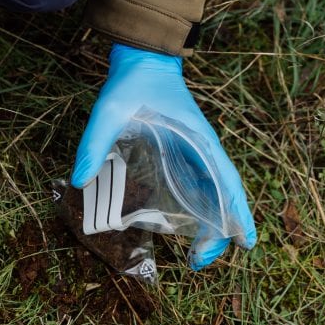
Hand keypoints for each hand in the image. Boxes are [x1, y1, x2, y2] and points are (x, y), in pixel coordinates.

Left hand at [72, 43, 256, 268]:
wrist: (142, 61)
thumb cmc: (131, 84)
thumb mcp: (108, 110)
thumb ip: (94, 143)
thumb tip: (79, 179)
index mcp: (198, 139)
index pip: (226, 180)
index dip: (238, 212)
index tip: (245, 242)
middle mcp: (203, 149)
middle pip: (224, 195)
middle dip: (221, 230)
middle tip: (199, 263)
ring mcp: (196, 152)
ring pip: (214, 194)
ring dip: (212, 224)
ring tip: (196, 257)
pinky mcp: (184, 154)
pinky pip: (199, 186)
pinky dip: (201, 210)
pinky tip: (188, 230)